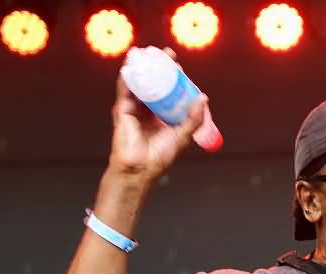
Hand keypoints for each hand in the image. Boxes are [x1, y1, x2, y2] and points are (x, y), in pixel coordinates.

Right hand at [108, 47, 207, 181]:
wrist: (140, 168)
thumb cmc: (161, 157)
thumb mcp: (183, 136)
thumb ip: (193, 119)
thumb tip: (203, 98)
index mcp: (164, 118)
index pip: (171, 94)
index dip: (176, 80)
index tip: (181, 68)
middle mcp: (150, 112)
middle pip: (156, 85)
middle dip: (161, 69)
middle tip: (169, 55)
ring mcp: (135, 109)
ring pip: (140, 83)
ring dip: (145, 67)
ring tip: (150, 53)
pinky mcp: (122, 109)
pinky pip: (125, 89)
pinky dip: (128, 75)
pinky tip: (132, 63)